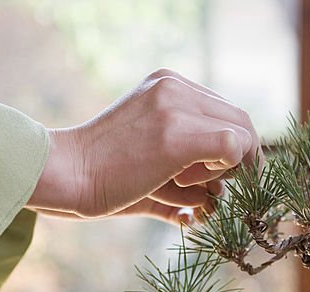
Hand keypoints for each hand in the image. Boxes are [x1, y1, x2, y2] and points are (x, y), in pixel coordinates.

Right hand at [26, 69, 260, 223]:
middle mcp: (174, 87)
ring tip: (185, 186)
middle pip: (240, 120)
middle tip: (227, 189)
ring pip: (239, 136)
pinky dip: (222, 173)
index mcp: (166, 84)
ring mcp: (175, 107)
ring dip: (225, 172)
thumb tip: (217, 190)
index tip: (229, 175)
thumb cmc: (101, 173)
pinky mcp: (176, 134)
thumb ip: (183, 153)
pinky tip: (187, 184)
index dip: (236, 146)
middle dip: (243, 160)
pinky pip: (231, 148)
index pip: (224, 111)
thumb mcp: (147, 148)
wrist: (66, 174)